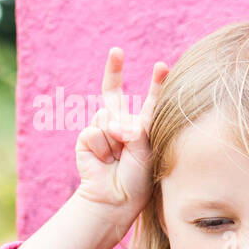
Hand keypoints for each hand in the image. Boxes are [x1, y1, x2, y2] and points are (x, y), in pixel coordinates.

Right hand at [75, 47, 166, 225]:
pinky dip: (102, 147)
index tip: (161, 65)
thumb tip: (110, 122)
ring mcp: (102, 130)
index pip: (149, 101)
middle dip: (114, 70)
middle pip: (114, 93)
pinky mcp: (86, 139)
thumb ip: (134, 129)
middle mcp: (120, 125)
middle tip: (117, 50)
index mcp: (142, 127)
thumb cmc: (139, 179)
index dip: (155, 83)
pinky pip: (94, 132)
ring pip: (107, 118)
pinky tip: (106, 162)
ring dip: (115, 139)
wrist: (117, 198)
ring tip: (119, 158)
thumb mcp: (146, 151)